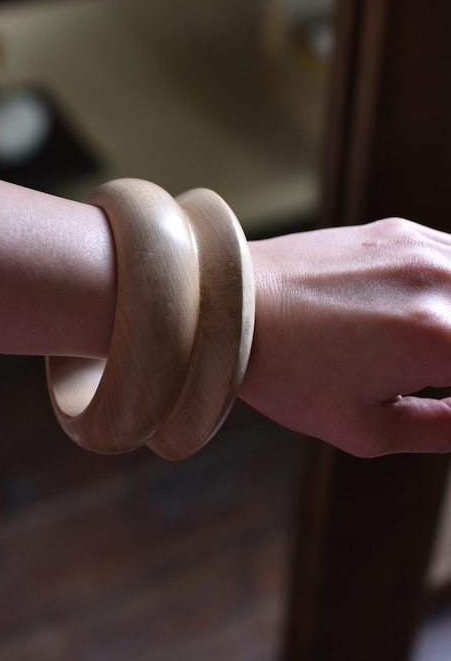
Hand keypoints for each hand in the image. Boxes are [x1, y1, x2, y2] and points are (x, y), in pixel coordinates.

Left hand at [239, 217, 450, 457]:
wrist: (230, 306)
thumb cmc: (288, 374)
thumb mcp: (367, 428)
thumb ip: (446, 429)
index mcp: (440, 339)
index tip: (442, 395)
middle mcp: (442, 281)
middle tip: (434, 377)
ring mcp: (422, 247)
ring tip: (428, 351)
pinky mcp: (400, 231)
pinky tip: (430, 316)